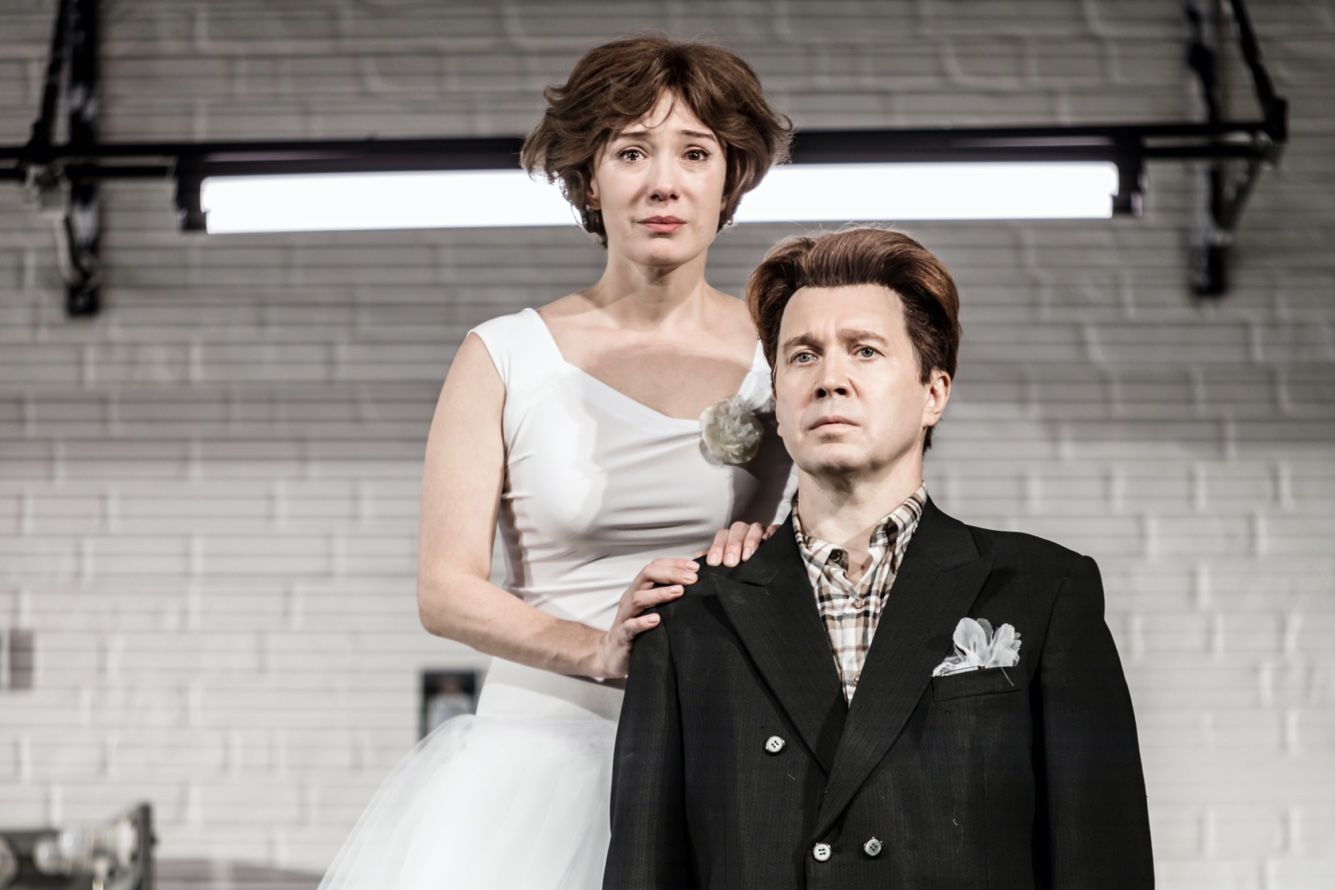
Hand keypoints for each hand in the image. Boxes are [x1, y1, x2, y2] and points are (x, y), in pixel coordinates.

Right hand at [592, 558, 697, 679]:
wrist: (613, 656)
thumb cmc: (638, 631)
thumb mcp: (652, 609)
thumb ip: (668, 596)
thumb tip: (694, 584)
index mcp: (639, 590)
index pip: (655, 567)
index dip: (674, 563)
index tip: (695, 568)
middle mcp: (631, 599)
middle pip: (647, 576)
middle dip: (671, 574)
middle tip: (692, 578)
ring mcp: (625, 616)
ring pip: (638, 598)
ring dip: (660, 593)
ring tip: (679, 592)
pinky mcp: (623, 636)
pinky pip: (630, 626)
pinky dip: (642, 622)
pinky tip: (656, 620)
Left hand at [700, 522, 779, 566]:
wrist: (769, 580)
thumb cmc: (742, 572)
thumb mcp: (726, 569)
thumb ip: (713, 562)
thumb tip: (697, 557)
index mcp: (731, 539)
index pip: (722, 536)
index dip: (717, 548)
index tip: (714, 563)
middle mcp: (745, 534)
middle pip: (737, 529)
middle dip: (732, 545)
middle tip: (730, 563)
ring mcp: (762, 533)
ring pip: (754, 528)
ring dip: (750, 541)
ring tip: (747, 557)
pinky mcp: (777, 536)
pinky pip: (774, 529)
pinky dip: (770, 534)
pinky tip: (767, 543)